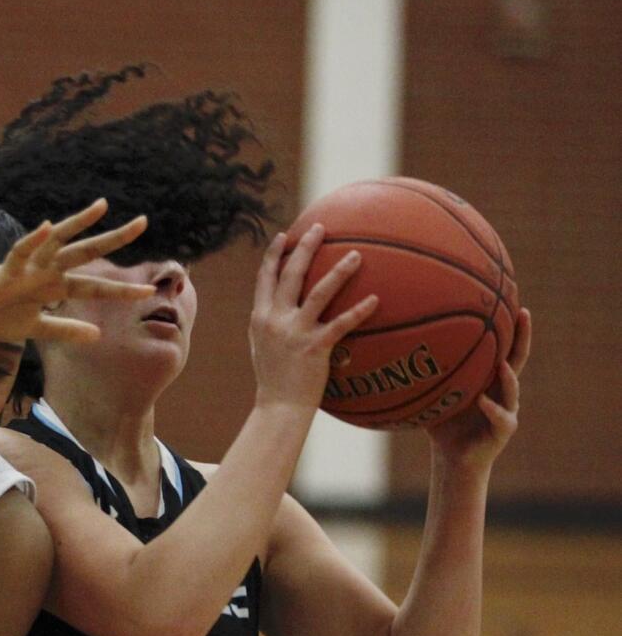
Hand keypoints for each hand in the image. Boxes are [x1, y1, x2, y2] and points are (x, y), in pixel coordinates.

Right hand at [0, 199, 152, 342]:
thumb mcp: (35, 329)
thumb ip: (65, 330)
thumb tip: (97, 335)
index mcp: (54, 287)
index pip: (95, 286)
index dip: (121, 289)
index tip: (149, 290)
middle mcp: (45, 272)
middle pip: (86, 253)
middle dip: (114, 239)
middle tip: (143, 222)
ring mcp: (27, 269)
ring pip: (58, 242)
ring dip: (78, 223)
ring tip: (102, 207)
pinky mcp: (5, 272)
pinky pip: (20, 252)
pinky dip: (33, 240)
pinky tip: (48, 226)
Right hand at [249, 225, 379, 410]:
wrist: (277, 408)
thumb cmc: (274, 381)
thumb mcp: (263, 348)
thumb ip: (270, 325)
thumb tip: (282, 310)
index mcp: (260, 318)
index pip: (265, 279)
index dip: (274, 255)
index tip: (284, 236)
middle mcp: (274, 320)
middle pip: (290, 275)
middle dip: (305, 248)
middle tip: (320, 228)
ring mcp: (294, 332)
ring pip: (318, 293)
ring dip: (338, 271)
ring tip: (357, 254)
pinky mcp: (314, 347)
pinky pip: (341, 324)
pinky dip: (359, 311)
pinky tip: (376, 299)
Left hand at [427, 307, 531, 468]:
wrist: (452, 458)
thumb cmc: (442, 422)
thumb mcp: (432, 392)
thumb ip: (421, 372)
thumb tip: (393, 345)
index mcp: (488, 378)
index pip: (501, 345)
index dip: (506, 323)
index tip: (508, 297)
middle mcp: (502, 390)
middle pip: (517, 359)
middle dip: (522, 336)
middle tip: (523, 313)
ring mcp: (506, 409)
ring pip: (513, 389)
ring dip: (508, 376)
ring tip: (501, 363)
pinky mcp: (503, 431)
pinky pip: (502, 418)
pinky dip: (493, 409)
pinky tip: (483, 400)